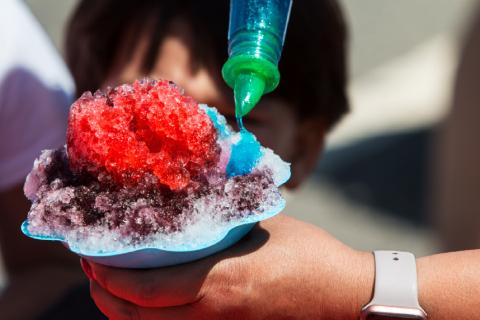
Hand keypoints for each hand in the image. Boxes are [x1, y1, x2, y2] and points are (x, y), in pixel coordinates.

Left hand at [82, 214, 373, 318]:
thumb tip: (188, 210)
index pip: (144, 292)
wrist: (343, 295)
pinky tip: (150, 294)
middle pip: (138, 319)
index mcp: (219, 284)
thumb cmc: (309, 254)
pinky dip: (151, 316)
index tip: (89, 256)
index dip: (108, 278)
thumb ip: (220, 224)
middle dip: (104, 295)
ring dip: (124, 308)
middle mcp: (212, 315)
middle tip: (92, 266)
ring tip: (112, 280)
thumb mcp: (260, 229)